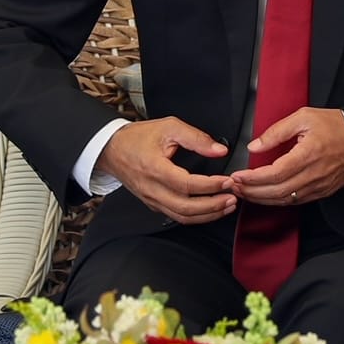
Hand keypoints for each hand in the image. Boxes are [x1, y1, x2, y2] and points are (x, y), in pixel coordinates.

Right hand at [98, 119, 234, 223]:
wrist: (111, 149)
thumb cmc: (137, 138)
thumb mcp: (169, 127)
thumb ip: (196, 138)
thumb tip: (219, 150)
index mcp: (155, 168)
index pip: (186, 184)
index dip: (210, 186)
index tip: (227, 181)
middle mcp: (152, 189)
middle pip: (185, 208)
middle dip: (213, 206)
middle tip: (233, 198)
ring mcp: (151, 199)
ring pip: (181, 216)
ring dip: (207, 215)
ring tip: (227, 206)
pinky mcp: (153, 203)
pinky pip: (176, 215)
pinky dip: (196, 216)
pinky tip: (211, 209)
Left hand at [229, 108, 343, 207]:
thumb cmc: (337, 126)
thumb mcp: (304, 117)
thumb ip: (277, 131)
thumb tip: (255, 145)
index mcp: (309, 154)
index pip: (274, 173)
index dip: (252, 178)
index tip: (237, 176)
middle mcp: (314, 174)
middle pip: (276, 191)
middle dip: (251, 191)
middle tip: (234, 187)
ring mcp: (319, 186)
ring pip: (285, 200)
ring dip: (262, 199)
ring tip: (245, 192)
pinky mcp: (323, 191)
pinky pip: (296, 201)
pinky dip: (277, 200)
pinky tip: (266, 195)